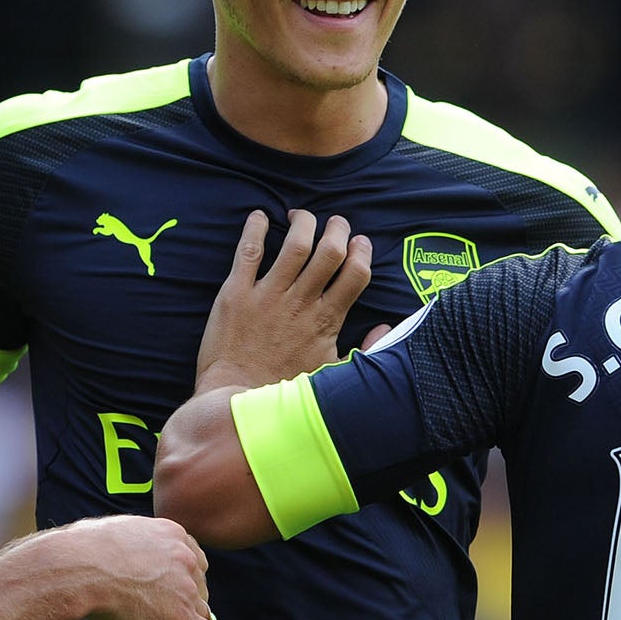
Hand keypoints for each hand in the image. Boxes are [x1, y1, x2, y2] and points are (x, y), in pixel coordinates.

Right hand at [53, 515, 214, 619]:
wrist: (76, 570)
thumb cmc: (78, 551)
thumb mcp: (113, 532)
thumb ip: (131, 544)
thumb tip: (117, 557)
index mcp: (171, 534)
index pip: (191, 560)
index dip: (179, 580)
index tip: (163, 592)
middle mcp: (186, 558)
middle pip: (198, 586)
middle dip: (181, 602)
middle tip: (156, 616)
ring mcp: (187, 588)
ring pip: (200, 612)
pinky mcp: (181, 617)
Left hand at [194, 209, 372, 393]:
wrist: (237, 404)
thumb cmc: (285, 393)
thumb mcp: (332, 376)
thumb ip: (363, 351)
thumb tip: (385, 328)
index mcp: (326, 321)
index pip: (356, 274)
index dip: (362, 252)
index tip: (360, 243)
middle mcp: (300, 303)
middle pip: (329, 251)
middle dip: (337, 229)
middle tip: (335, 222)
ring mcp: (267, 296)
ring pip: (294, 245)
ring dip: (304, 223)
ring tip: (303, 215)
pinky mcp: (236, 294)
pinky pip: (248, 252)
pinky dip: (255, 229)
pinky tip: (260, 217)